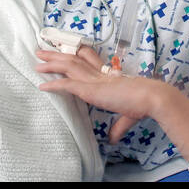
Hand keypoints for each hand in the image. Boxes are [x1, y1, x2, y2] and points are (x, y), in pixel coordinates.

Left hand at [36, 45, 171, 142]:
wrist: (150, 97)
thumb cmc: (143, 103)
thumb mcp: (128, 116)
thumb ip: (118, 127)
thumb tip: (113, 139)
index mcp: (108, 76)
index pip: (90, 59)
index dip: (77, 52)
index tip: (67, 49)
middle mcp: (99, 74)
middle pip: (74, 58)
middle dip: (58, 53)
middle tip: (43, 50)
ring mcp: (94, 80)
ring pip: (68, 65)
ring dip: (51, 62)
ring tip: (37, 59)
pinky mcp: (91, 89)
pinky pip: (67, 85)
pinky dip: (54, 84)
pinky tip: (42, 85)